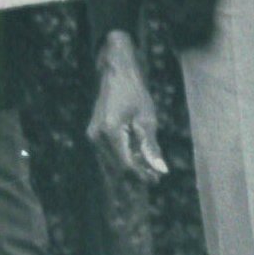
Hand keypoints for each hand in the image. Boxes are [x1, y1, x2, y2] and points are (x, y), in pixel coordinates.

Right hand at [87, 32, 168, 183]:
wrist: (116, 75)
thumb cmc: (135, 93)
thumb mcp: (148, 119)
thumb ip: (151, 146)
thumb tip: (161, 170)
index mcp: (109, 132)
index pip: (126, 163)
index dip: (141, 174)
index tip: (157, 179)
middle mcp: (96, 137)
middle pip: (117, 166)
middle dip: (137, 173)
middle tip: (156, 176)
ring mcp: (92, 136)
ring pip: (111, 162)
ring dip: (130, 167)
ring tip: (149, 168)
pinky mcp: (93, 134)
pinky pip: (108, 153)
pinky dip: (123, 157)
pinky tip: (137, 156)